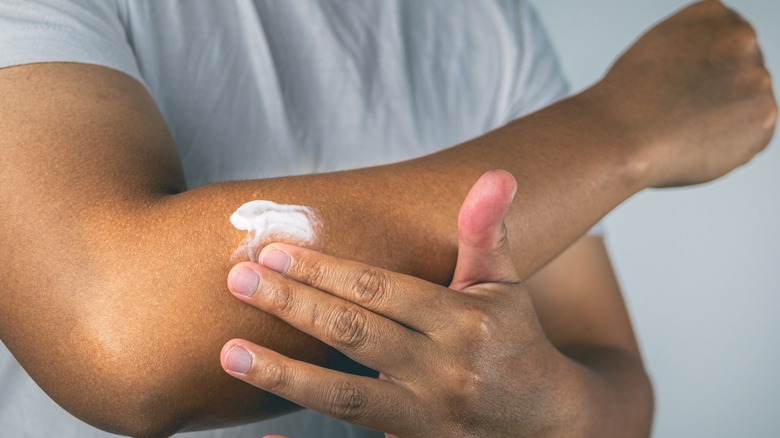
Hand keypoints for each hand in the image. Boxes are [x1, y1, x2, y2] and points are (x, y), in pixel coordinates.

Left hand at [220, 170, 580, 436]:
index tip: (274, 250)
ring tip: (230, 352)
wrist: (546, 420)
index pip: (381, 291)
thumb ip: (487, 232)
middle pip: (354, 336)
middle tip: (238, 279)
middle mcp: (443, 370)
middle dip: (293, 306)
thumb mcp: (503, 284)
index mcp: (463, 323)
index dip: (325, 270)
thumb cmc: (515, 339)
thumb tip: (497, 173)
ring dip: (283, 374)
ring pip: (345, 398)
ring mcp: (426, 418)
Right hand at [585, 0, 776, 186]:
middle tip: (679, 110)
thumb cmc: (624, 101)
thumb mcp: (656, 50)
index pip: (723, 43)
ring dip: (723, 119)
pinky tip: (695, 142)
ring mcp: (757, 79)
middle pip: (739, 72)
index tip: (682, 84)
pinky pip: (750, 136)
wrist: (619, 135)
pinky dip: (728, 146)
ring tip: (682, 127)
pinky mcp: (764, 119)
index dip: (701, 71)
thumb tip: (715, 79)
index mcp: (713, 15)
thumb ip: (696, 54)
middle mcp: (742, 39)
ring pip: (747, 105)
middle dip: (716, 93)